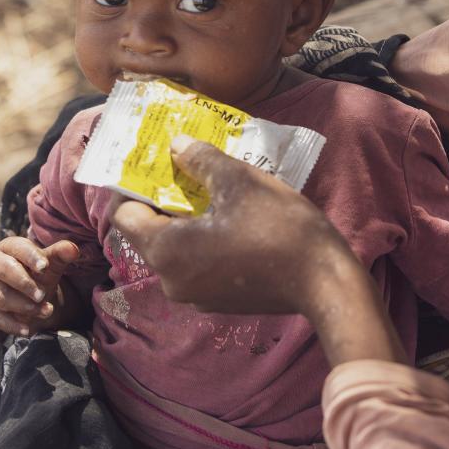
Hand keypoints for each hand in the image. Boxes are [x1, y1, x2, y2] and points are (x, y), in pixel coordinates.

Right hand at [0, 237, 80, 336]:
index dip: (31, 257)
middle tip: (42, 295)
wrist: (26, 292)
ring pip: (0, 297)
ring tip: (45, 311)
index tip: (45, 267)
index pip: (18, 248)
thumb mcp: (50, 263)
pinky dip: (12, 325)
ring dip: (24, 307)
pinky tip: (28, 329)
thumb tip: (73, 249)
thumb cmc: (37, 272)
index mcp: (8, 246)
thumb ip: (61, 254)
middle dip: (25, 284)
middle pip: (5, 271)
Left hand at [112, 135, 405, 365]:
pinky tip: (229, 223)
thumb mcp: (239, 180)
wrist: (324, 281)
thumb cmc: (278, 227)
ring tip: (210, 194)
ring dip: (184, 222)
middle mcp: (170, 280)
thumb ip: (200, 160)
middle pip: (147, 234)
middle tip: (182, 173)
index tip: (154, 166)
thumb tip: (176, 145)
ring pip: (172, 251)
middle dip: (161, 202)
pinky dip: (201, 244)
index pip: (124, 216)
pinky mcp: (217, 302)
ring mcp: (194, 296)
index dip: (134, 187)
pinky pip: (194, 266)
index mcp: (166, 251)